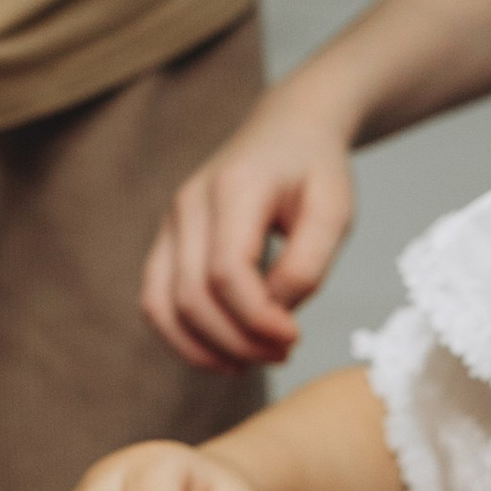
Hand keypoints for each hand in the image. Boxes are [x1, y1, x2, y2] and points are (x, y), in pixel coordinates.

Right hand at [141, 82, 358, 369]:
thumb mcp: (334, 210)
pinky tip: (224, 355)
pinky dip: (183, 338)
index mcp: (233, 187)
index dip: (257, 318)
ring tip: (253, 361)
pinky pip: (157, 301)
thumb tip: (274, 315)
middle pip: (192, 295)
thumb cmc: (315, 169)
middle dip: (238, 340)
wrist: (289, 130)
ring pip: (162, 305)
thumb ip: (307, 265)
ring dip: (205, 349)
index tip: (294, 338)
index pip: (226, 271)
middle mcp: (190, 203)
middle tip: (283, 353)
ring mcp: (171, 222)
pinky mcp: (167, 241)